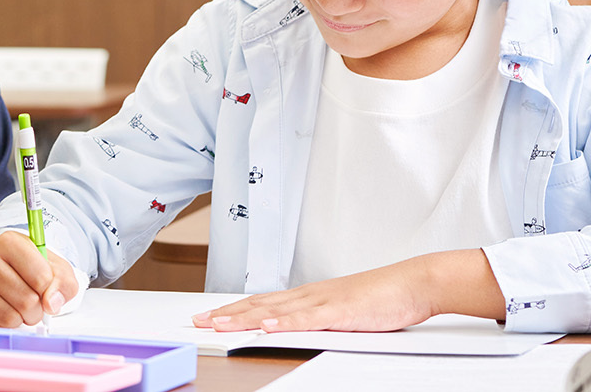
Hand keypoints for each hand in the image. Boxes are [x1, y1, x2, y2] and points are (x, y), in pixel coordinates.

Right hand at [0, 231, 78, 327]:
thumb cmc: (28, 270)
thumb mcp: (53, 268)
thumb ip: (63, 283)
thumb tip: (51, 304)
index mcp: (9, 242)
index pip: (41, 277)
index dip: (48, 290)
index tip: (42, 286)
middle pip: (26, 300)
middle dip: (36, 310)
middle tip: (31, 303)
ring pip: (9, 318)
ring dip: (20, 320)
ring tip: (16, 308)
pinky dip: (2, 328)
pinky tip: (0, 314)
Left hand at [191, 250, 502, 332]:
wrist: (412, 283)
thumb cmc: (381, 298)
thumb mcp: (341, 312)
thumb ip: (317, 319)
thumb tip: (293, 328)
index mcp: (308, 296)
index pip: (262, 304)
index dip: (233, 311)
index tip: (209, 316)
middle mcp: (309, 296)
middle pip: (259, 306)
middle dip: (227, 314)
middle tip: (199, 321)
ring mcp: (323, 302)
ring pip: (276, 311)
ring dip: (245, 317)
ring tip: (219, 323)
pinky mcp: (341, 312)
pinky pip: (309, 318)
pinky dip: (287, 322)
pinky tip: (268, 326)